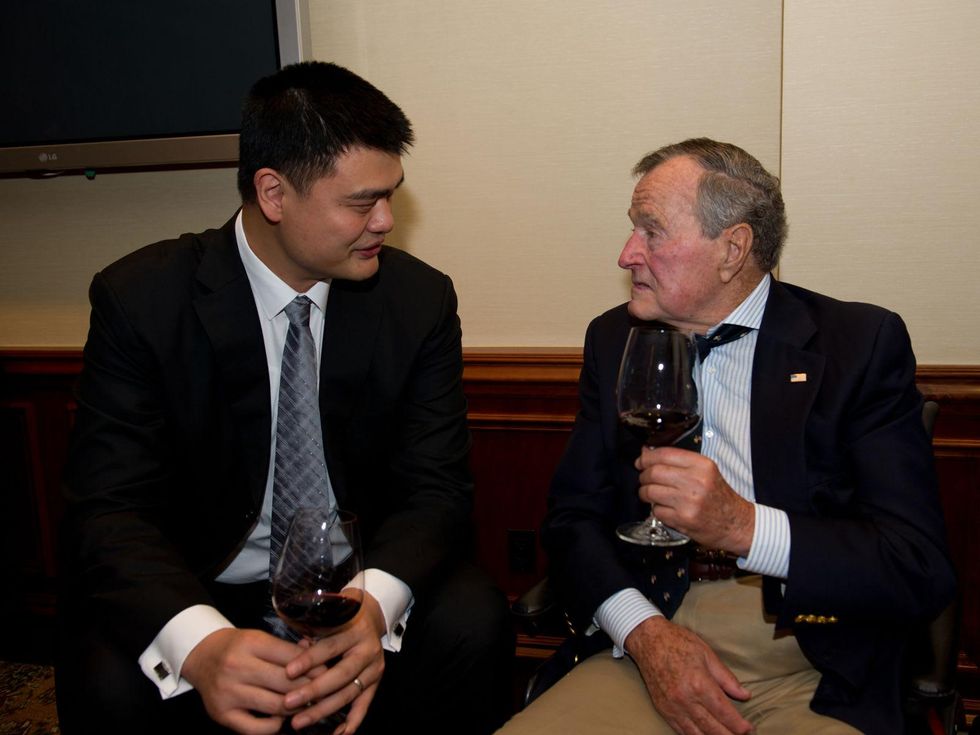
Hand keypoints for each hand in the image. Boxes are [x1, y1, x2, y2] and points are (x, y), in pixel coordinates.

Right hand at [181, 627, 313, 733]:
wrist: (202, 656)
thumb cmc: (238, 647)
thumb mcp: (260, 638)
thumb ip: (287, 648)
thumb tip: (316, 654)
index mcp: (251, 643)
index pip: (291, 657)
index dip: (314, 666)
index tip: (327, 672)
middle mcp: (237, 667)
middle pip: (286, 683)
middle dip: (309, 688)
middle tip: (322, 691)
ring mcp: (228, 692)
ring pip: (276, 706)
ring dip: (296, 707)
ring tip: (305, 704)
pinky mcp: (222, 714)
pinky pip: (256, 729)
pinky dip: (274, 726)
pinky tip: (279, 717)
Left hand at [282, 592, 386, 732]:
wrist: (369, 616)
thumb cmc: (340, 616)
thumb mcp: (328, 617)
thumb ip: (311, 633)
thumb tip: (292, 652)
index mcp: (354, 630)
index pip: (330, 647)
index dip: (309, 660)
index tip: (288, 672)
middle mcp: (367, 649)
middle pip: (340, 674)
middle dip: (313, 691)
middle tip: (288, 703)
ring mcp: (374, 668)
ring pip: (349, 693)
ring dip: (323, 710)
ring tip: (299, 722)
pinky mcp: (376, 682)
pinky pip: (364, 705)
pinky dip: (352, 722)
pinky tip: (337, 734)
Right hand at [627, 616, 751, 734]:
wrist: (648, 640)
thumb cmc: (678, 642)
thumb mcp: (707, 654)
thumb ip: (726, 678)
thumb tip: (745, 695)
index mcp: (699, 683)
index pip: (724, 713)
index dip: (739, 725)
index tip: (749, 729)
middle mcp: (685, 699)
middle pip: (713, 728)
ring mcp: (672, 707)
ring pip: (697, 734)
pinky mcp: (662, 709)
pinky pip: (680, 731)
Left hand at [636, 446, 753, 554]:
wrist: (737, 524)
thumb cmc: (719, 496)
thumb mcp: (706, 472)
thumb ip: (679, 462)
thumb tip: (647, 453)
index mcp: (702, 465)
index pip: (665, 454)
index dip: (647, 457)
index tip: (641, 460)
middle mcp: (696, 481)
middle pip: (654, 472)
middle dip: (644, 475)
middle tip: (644, 479)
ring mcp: (688, 501)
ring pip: (650, 491)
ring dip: (645, 493)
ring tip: (650, 494)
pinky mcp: (683, 519)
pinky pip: (656, 510)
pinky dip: (656, 509)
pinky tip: (665, 509)